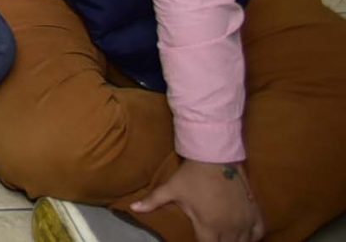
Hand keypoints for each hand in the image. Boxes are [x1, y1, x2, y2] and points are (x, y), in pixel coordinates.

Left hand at [132, 159, 263, 241]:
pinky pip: (259, 233)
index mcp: (209, 227)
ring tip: (227, 237)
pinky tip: (245, 234)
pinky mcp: (255, 212)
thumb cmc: (191, 174)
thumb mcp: (171, 189)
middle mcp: (230, 228)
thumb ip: (153, 202)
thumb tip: (132, 208)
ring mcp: (244, 221)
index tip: (202, 240)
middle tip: (213, 237)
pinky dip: (253, 236)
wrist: (215, 156)